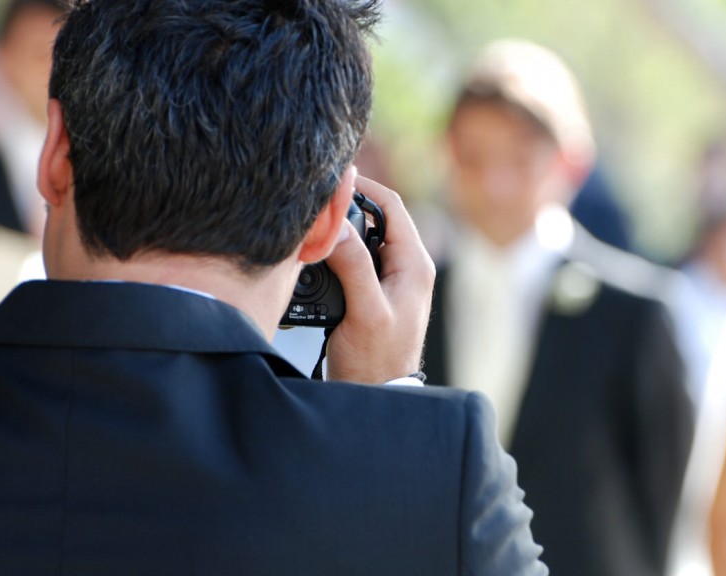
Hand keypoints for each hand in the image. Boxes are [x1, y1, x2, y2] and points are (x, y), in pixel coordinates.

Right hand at [323, 176, 435, 383]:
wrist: (375, 395)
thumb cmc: (377, 360)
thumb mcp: (366, 311)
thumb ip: (354, 266)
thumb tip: (335, 225)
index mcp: (415, 264)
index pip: (392, 206)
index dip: (363, 187)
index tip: (332, 180)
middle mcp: (406, 267)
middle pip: (376, 218)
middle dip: (346, 207)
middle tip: (315, 203)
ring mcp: (390, 279)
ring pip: (364, 237)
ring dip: (339, 230)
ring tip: (311, 226)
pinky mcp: (373, 291)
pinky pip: (356, 259)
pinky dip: (337, 252)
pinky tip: (315, 255)